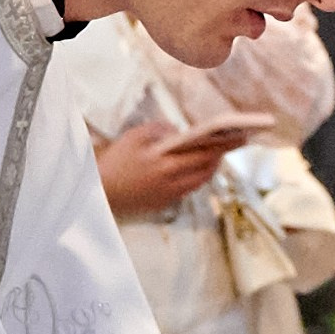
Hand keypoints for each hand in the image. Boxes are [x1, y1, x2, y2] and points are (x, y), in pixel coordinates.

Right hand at [94, 123, 244, 218]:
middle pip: (205, 168)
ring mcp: (169, 195)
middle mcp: (171, 180)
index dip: (221, 145)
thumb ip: (158, 130)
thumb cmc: (114, 163)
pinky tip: (198, 168)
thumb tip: (177, 131)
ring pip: (199, 181)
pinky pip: (188, 189)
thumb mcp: (133, 137)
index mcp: (164, 162)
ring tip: (217, 154)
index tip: (235, 136)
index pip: (202, 153)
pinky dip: (196, 177)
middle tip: (235, 143)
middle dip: (220, 154)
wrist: (98, 194)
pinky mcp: (164, 204)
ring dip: (210, 168)